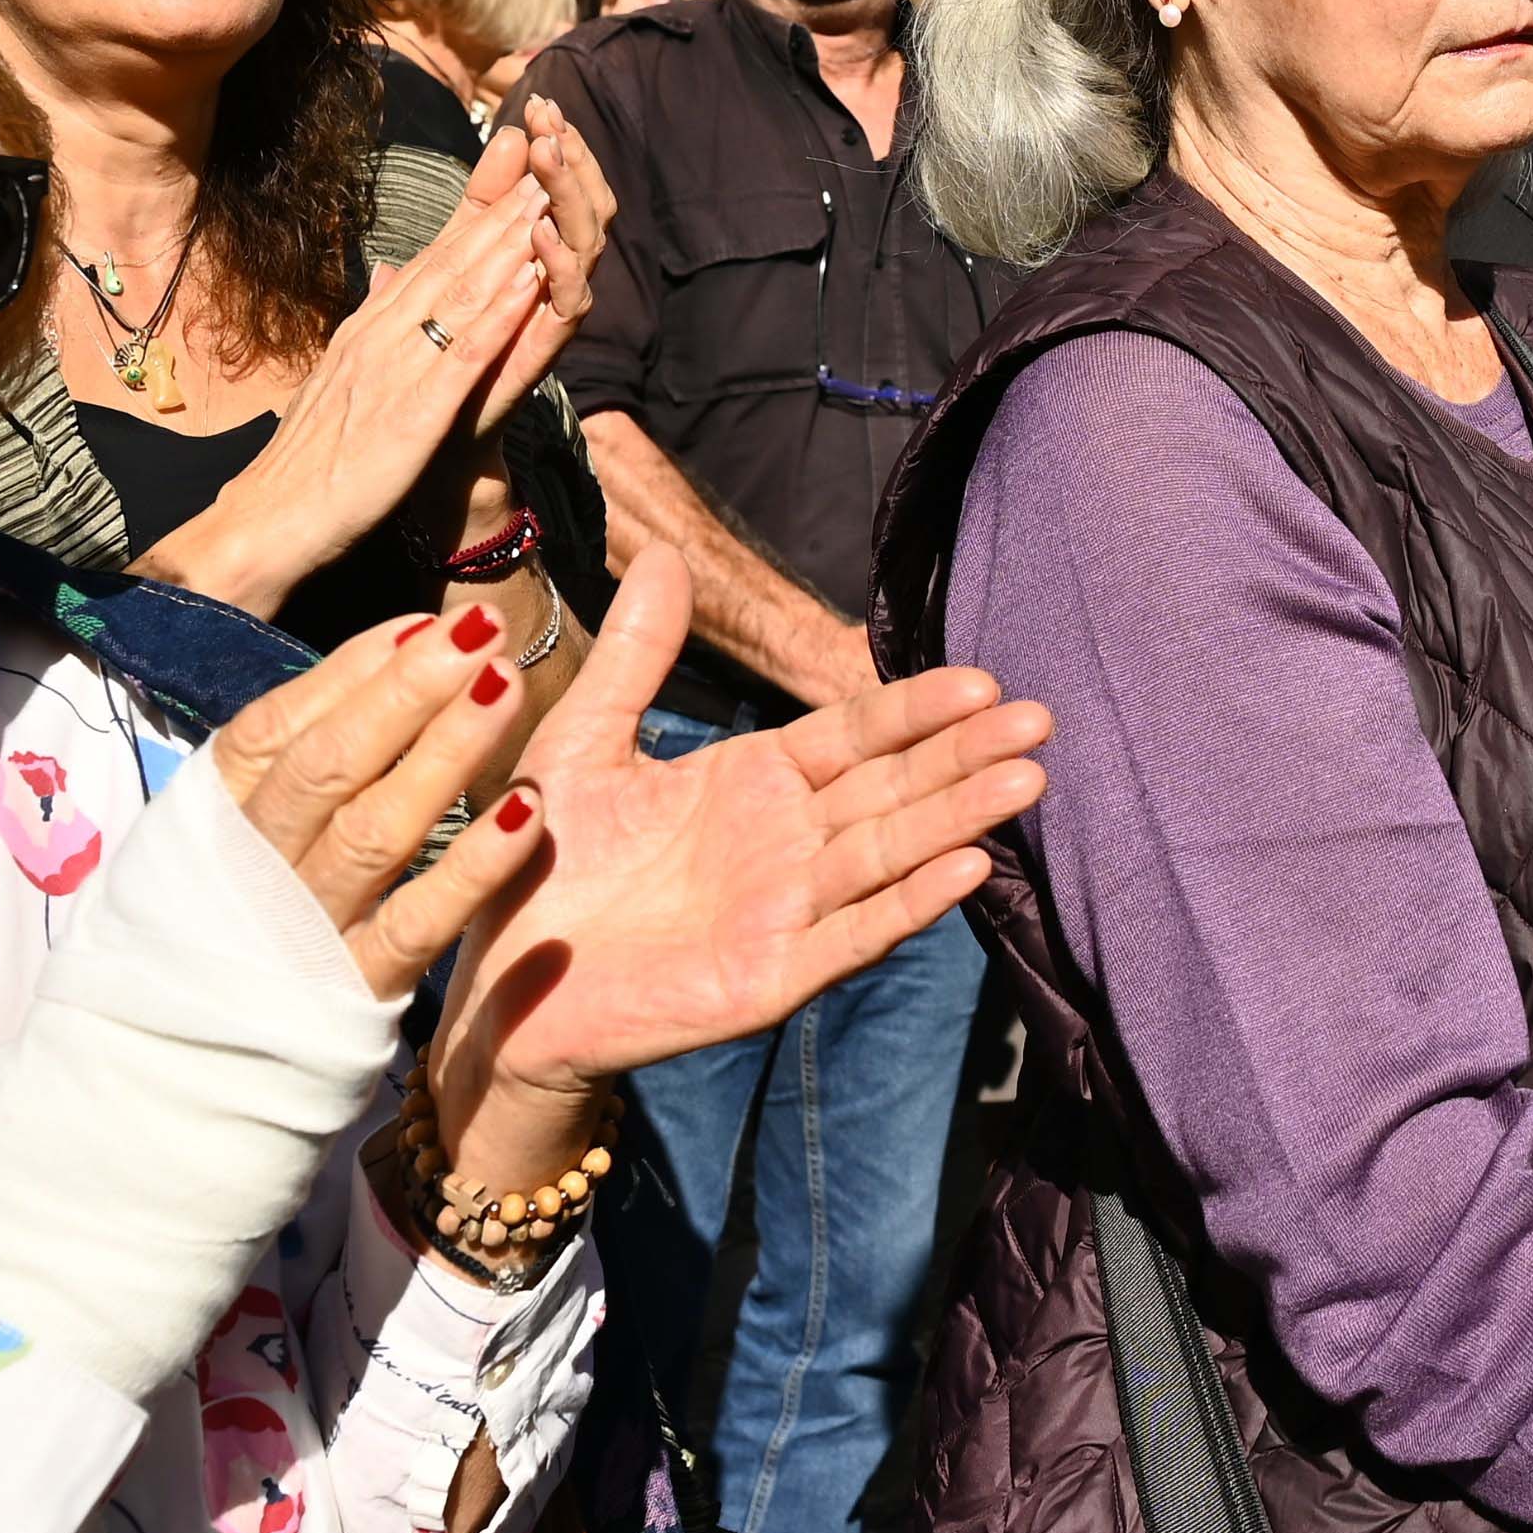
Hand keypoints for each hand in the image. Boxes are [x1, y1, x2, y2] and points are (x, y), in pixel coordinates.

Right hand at [170, 177, 557, 610]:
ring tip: (549, 193)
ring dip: (509, 241)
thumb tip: (389, 281)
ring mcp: (395, 369)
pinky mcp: (412, 413)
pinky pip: (462, 355)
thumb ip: (370, 329)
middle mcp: (381, 335)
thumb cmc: (308, 461)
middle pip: (453, 260)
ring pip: (461, 291)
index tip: (518, 166)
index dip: (478, 210)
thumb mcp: (341, 380)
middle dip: (505, 207)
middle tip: (547, 152)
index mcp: (369, 329)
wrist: (267, 520)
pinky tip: (531, 282)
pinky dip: (498, 314)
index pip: (433, 258)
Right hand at [209, 614, 550, 996]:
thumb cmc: (224, 913)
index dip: (353, 671)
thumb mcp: (226, 829)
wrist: (173, 1061)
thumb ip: (296, 751)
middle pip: (331, 764)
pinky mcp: (355, 988)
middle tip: (482, 629)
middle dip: (408, 691)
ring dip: (444, 754)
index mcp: (217, 814)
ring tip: (505, 686)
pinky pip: (420, 922)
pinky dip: (473, 867)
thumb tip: (392, 653)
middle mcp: (256, 866)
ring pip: (377, 832)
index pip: (280, 726)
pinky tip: (526, 810)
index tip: (425, 623)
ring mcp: (304, 929)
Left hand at [429, 557, 1049, 1131]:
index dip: (916, 710)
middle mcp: (784, 845)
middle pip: (892, 791)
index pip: (854, 736)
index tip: (982, 681)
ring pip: (888, 856)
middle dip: (964, 757)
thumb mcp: (582, 741)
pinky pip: (848, 937)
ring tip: (1026, 782)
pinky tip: (965, 870)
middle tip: (1040, 719)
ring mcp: (783, 913)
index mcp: (752, 783)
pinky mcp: (764, 980)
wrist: (491, 981)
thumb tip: (665, 550)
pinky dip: (906, 905)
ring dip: (958, 821)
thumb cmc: (534, 862)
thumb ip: (635, 656)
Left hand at [459, 96, 618, 434]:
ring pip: (584, 249)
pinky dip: (558, 267)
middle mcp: (546, 291)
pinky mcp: (537, 360)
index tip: (542, 103)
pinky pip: (566, 307)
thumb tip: (497, 149)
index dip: (557, 150)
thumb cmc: (439, 368)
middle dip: (572, 162)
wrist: (426, 455)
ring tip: (552, 157)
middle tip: (555, 120)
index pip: (557, 194)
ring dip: (569, 201)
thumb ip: (471, 218)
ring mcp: (545, 324)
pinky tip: (540, 232)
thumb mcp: (447, 274)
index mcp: (526, 267)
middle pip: (584, 212)